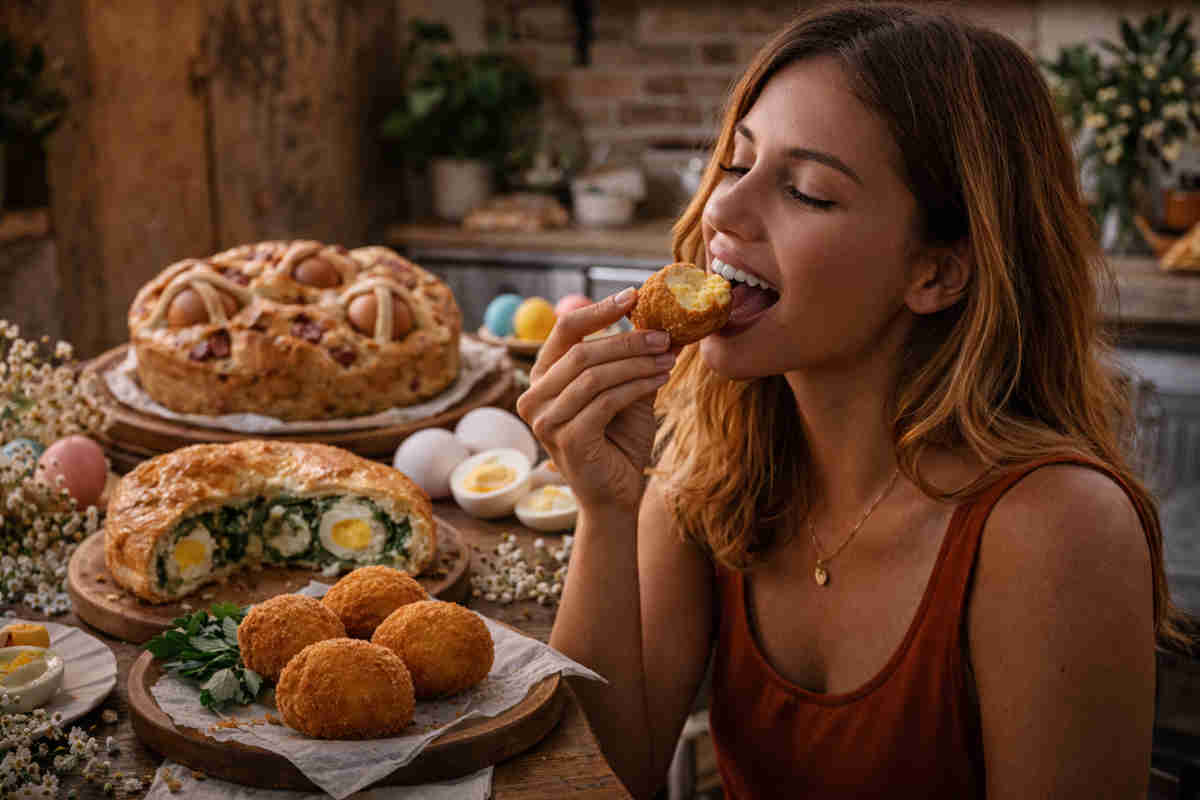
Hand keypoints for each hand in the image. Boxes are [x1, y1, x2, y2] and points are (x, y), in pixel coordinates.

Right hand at [516, 289, 675, 516]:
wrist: (617, 495)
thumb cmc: (619, 442)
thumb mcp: (628, 391)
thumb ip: (637, 360)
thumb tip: (668, 322)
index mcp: (543, 378)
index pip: (565, 330)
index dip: (599, 310)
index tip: (633, 296)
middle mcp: (534, 397)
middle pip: (581, 351)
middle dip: (628, 340)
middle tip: (665, 336)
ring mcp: (545, 420)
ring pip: (593, 375)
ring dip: (637, 363)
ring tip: (669, 360)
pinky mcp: (566, 438)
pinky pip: (604, 400)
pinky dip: (636, 386)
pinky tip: (660, 381)